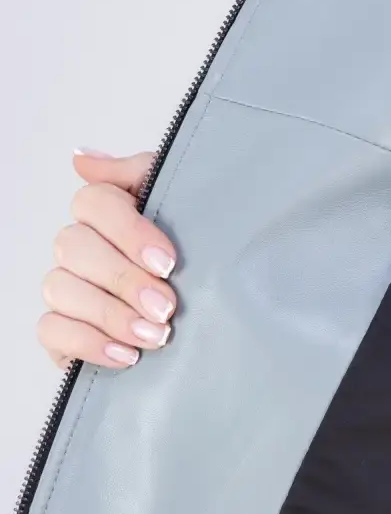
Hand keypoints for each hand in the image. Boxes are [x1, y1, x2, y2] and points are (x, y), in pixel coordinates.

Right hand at [37, 149, 177, 369]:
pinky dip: (89, 342)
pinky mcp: (61, 331)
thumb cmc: (198, 260)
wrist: (217, 319)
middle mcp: (81, 247)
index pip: (93, 201)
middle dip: (124, 279)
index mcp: (109, 213)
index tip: (169, 263)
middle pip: (74, 245)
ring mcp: (67, 288)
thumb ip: (142, 174)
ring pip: (60, 287)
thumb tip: (82, 158)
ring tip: (156, 336)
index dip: (128, 231)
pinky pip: (51, 329)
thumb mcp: (187, 208)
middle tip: (167, 307)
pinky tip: (127, 355)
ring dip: (111, 314)